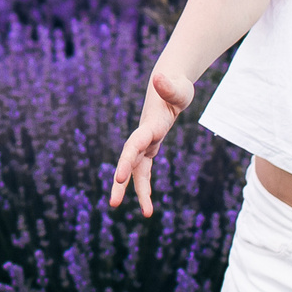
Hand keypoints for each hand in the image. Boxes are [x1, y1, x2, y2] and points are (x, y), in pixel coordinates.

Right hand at [109, 68, 194, 216]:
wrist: (170, 86)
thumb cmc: (176, 87)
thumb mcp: (178, 87)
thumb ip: (168, 86)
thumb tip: (159, 77)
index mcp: (149, 126)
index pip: (134, 146)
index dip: (126, 161)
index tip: (119, 177)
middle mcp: (143, 138)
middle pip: (128, 162)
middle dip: (120, 183)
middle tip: (113, 203)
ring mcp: (146, 144)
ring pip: (136, 172)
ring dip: (137, 193)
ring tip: (147, 214)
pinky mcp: (151, 148)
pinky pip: (145, 172)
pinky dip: (145, 187)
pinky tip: (148, 206)